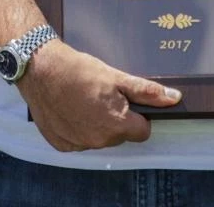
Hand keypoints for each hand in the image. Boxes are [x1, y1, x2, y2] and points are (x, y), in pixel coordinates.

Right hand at [15, 41, 178, 151]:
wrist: (40, 68)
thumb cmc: (78, 70)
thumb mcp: (116, 76)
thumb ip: (147, 92)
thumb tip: (173, 98)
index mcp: (116, 125)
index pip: (142, 130)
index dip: (136, 113)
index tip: (123, 99)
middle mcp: (98, 140)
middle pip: (119, 134)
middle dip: (115, 118)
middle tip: (100, 95)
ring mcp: (78, 144)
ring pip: (99, 137)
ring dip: (96, 123)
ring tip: (83, 99)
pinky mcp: (61, 144)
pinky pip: (78, 140)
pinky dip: (77, 128)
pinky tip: (70, 109)